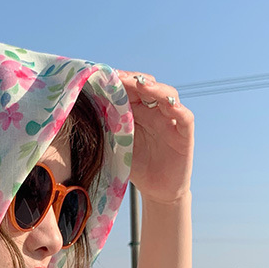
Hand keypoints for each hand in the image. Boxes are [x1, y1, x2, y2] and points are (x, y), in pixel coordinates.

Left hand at [116, 70, 193, 204]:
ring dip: (155, 88)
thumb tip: (84, 112)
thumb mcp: (116, 145)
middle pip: (148, 87)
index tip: (103, 76)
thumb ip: (107, 128)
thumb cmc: (135, 167)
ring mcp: (171, 121)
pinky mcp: (184, 134)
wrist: (156, 191)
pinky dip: (178, 109)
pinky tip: (169, 105)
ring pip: (167, 95)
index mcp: (137, 112)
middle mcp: (155, 112)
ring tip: (141, 84)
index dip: (119, 81)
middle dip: (133, 80)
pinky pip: (184, 118)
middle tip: (118, 76)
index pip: (130, 89)